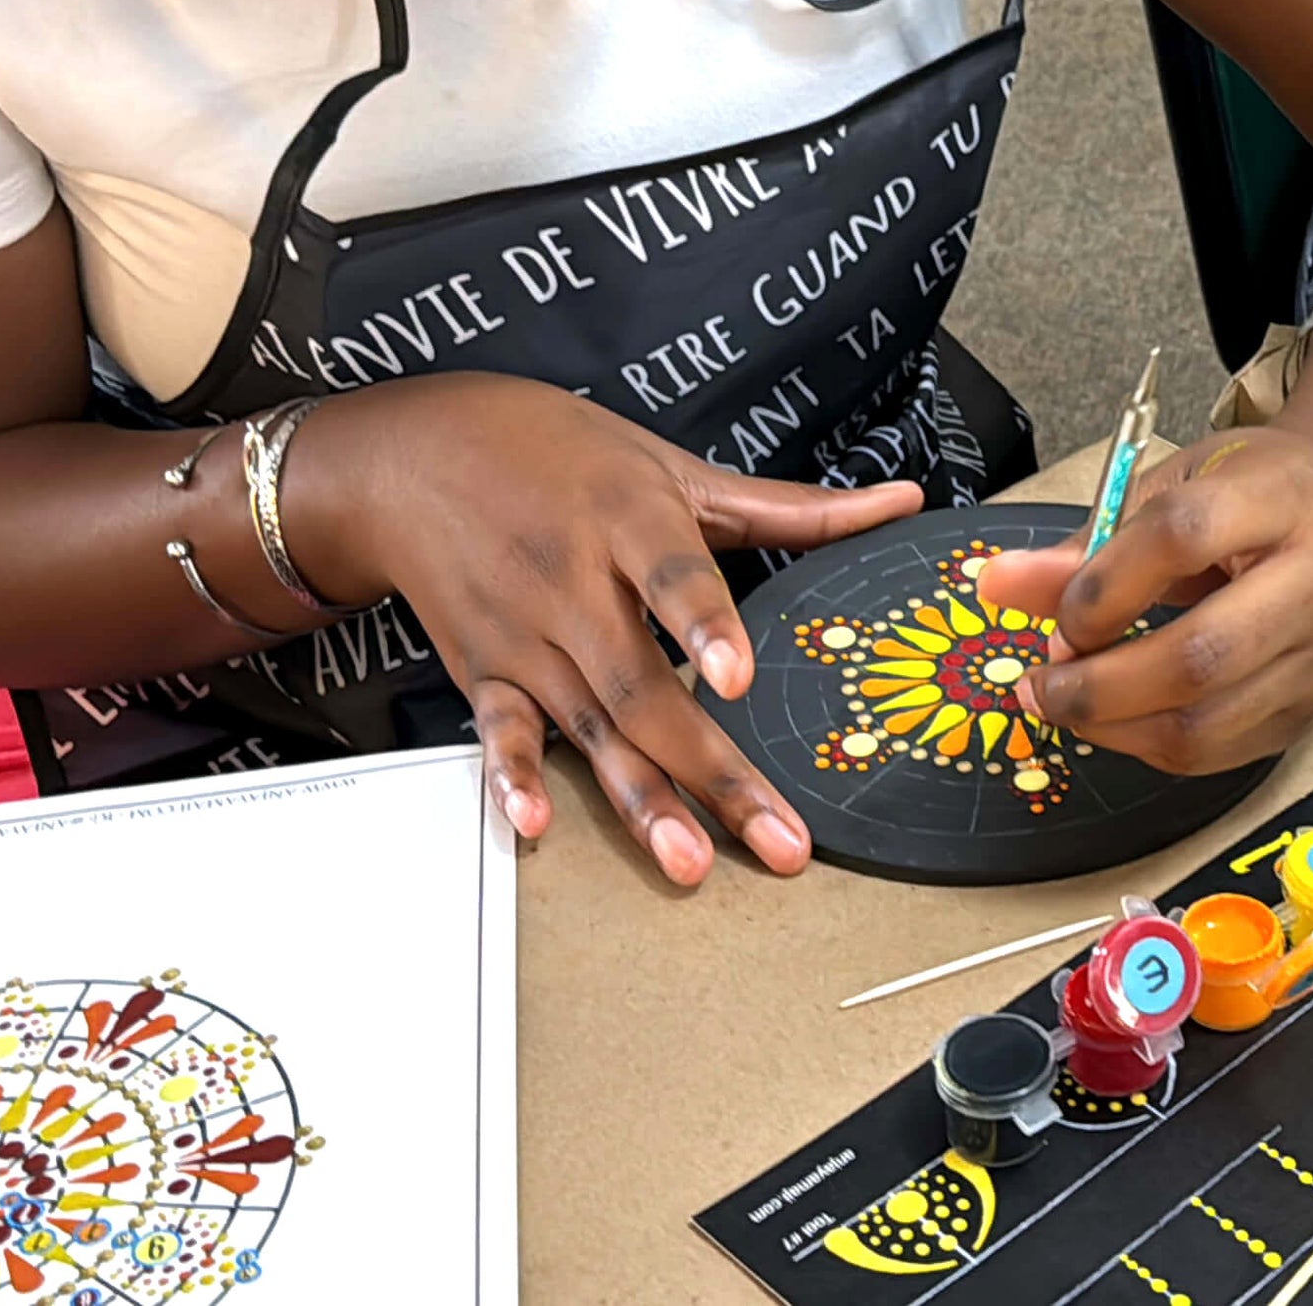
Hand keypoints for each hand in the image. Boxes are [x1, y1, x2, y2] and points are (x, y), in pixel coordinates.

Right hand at [281, 373, 921, 884]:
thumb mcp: (672, 466)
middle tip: (777, 839)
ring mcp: (527, 633)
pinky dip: (512, 777)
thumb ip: (790, 505)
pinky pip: (500, 731)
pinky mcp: (486, 668)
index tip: (738, 678)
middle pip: (647, 686)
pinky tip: (536, 824)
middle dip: (713, 772)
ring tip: (688, 861)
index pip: (674, 576)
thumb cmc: (555, 452)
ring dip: (639, 801)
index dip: (705, 626)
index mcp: (628, 518)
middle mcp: (574, 582)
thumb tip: (899, 502)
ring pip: (591, 726)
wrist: (413, 452)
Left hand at [972, 428, 1312, 776]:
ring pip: (1205, 726)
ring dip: (1112, 727)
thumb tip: (999, 585)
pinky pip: (1215, 756)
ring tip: (1064, 700)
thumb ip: (1093, 539)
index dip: (1103, 582)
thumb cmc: (1264, 493)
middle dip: (1097, 684)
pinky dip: (1148, 744)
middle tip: (1040, 680)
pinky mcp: (1308, 714)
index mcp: (1286, 501)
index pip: (1183, 537)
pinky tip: (1117, 715)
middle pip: (1200, 656)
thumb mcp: (1180, 484)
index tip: (1059, 607)